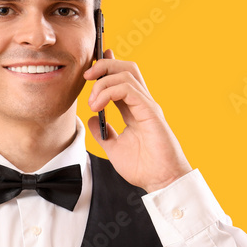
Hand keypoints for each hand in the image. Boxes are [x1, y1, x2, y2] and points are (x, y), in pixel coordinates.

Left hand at [83, 49, 192, 191]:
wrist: (160, 181)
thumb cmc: (143, 167)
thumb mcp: (113, 148)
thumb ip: (102, 132)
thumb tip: (90, 119)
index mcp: (134, 109)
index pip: (121, 80)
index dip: (107, 68)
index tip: (90, 67)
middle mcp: (142, 103)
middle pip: (126, 68)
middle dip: (104, 65)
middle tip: (86, 74)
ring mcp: (147, 105)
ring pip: (126, 74)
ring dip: (103, 82)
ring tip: (92, 101)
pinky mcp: (150, 112)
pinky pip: (128, 90)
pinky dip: (109, 92)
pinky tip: (98, 106)